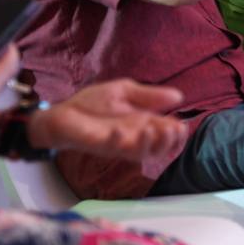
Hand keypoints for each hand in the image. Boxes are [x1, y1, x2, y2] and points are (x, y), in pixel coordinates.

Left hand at [28, 79, 187, 161]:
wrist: (62, 112)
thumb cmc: (92, 103)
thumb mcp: (124, 91)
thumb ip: (149, 95)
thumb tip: (179, 96)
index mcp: (143, 123)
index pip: (168, 134)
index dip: (178, 133)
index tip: (181, 125)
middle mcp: (135, 137)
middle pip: (161, 148)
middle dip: (171, 141)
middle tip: (172, 129)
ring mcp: (120, 144)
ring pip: (143, 153)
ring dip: (151, 144)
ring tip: (151, 128)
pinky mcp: (102, 146)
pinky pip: (116, 149)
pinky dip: (119, 141)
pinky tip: (119, 130)